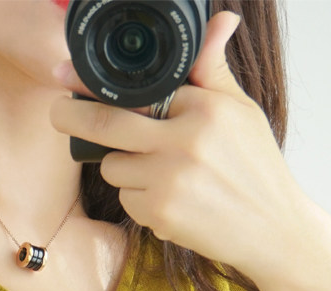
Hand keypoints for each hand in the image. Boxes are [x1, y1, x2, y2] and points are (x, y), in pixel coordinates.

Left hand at [49, 11, 308, 290]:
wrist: (273, 229)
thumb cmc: (256, 169)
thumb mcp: (242, 112)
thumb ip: (214, 71)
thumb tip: (220, 20)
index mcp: (204, 109)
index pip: (137, 92)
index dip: (98, 89)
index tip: (69, 77)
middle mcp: (184, 142)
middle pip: (105, 123)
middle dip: (71, 115)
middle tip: (57, 111)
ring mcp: (169, 180)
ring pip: (113, 168)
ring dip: (125, 170)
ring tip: (164, 175)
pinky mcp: (160, 213)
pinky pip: (127, 200)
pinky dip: (140, 201)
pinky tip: (172, 202)